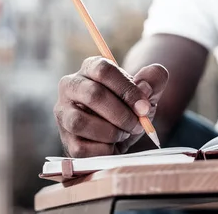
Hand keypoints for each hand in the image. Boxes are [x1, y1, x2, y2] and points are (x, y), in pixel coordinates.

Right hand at [54, 56, 168, 157]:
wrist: (121, 134)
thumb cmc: (131, 107)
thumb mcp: (147, 92)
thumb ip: (153, 80)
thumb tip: (145, 87)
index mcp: (90, 68)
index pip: (104, 70)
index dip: (127, 89)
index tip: (145, 107)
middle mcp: (71, 86)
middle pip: (93, 94)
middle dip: (121, 114)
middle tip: (138, 125)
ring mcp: (63, 113)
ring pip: (80, 122)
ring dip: (110, 132)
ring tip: (123, 133)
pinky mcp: (66, 139)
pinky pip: (81, 147)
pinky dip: (103, 150)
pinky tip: (112, 145)